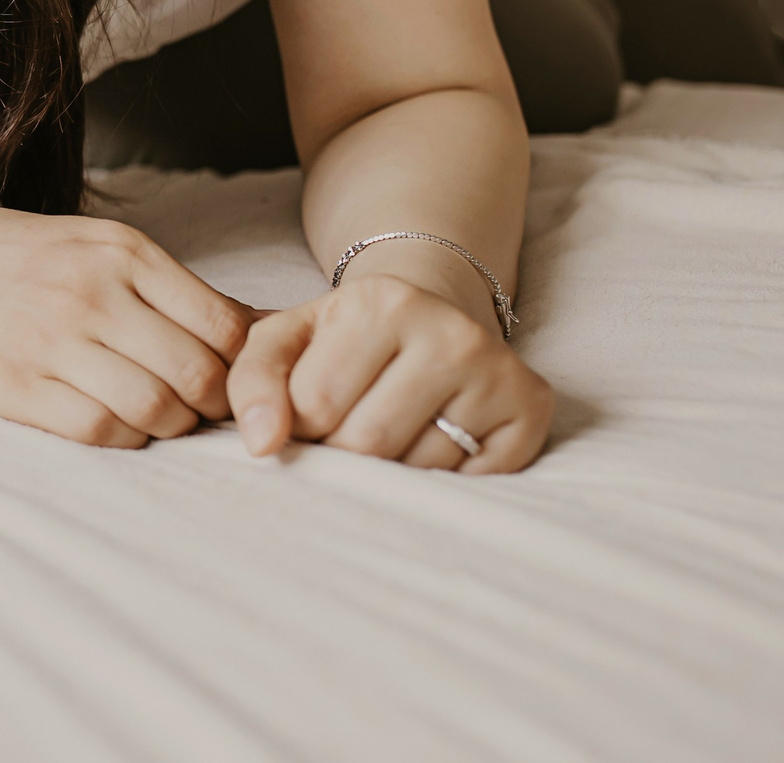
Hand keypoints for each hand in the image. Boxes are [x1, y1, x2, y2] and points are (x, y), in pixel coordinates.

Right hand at [0, 203, 253, 446]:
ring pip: (153, 407)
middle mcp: (90, 292)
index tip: (233, 376)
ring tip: (163, 415)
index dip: (243, 365)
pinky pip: (100, 429)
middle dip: (215, 404)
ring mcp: (51, 340)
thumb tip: (270, 331)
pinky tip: (120, 420)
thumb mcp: (110, 251)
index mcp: (124, 254)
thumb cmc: (42, 264)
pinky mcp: (19, 386)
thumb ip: (181, 290)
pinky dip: (126, 436)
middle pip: (196, 373)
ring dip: (172, 424)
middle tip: (203, 407)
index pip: (224, 325)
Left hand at [228, 274, 551, 471]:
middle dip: (342, 449)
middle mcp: (450, 331)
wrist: (432, 311)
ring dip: (389, 467)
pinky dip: (439, 475)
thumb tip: (261, 444)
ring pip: (417, 469)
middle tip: (347, 423)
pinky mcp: (532, 408)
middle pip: (368, 443)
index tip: (310, 407)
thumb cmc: (346, 335)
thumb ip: (252, 381)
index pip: (315, 407)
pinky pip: (467, 481)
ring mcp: (498, 370)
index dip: (301, 423)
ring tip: (390, 425)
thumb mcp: (286, 338)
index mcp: (379, 302)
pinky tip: (434, 435)